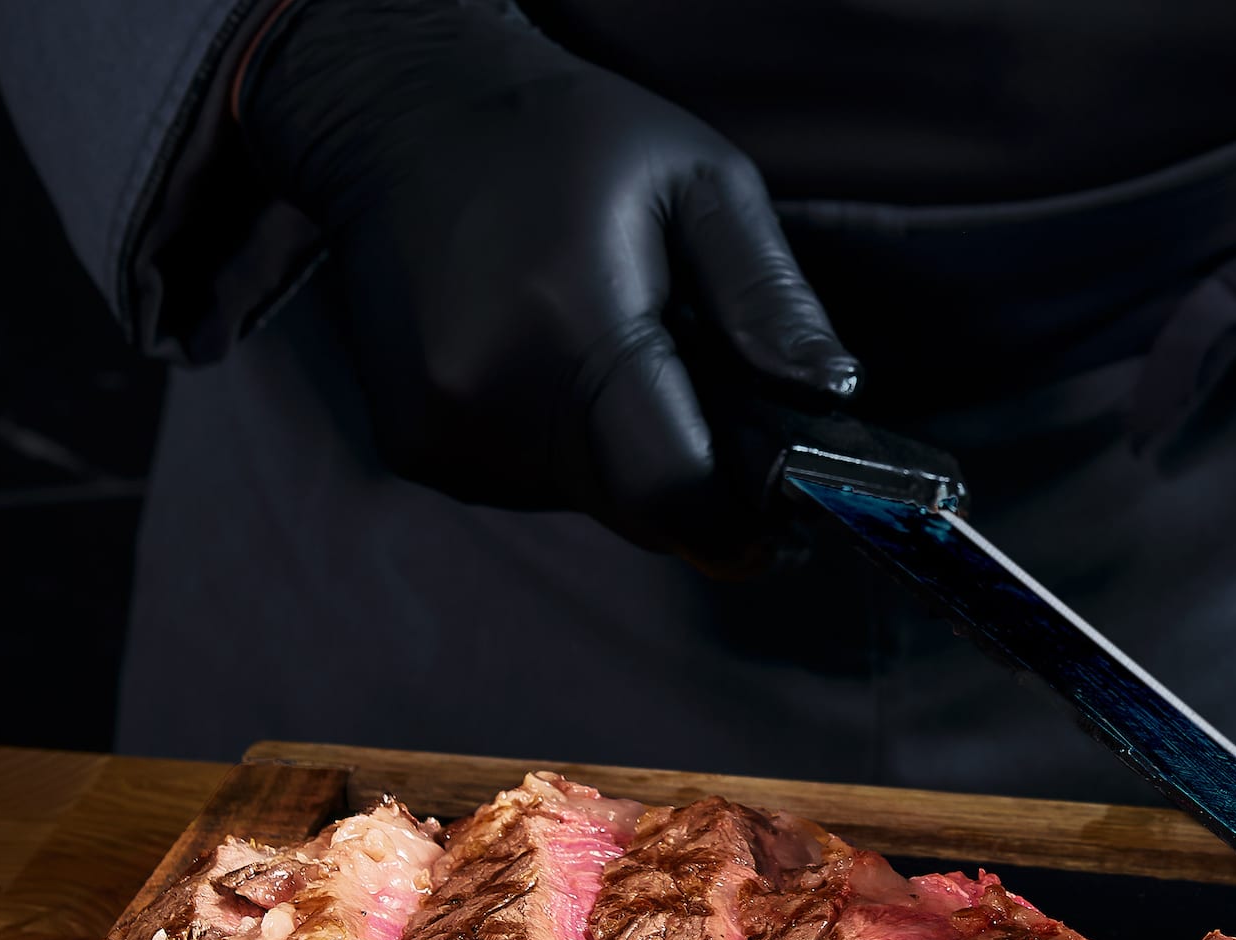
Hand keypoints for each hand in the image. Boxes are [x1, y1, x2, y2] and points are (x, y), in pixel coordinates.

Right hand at [237, 0, 858, 571]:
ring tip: (617, 356)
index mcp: (570, 324)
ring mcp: (443, 430)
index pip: (671, 491)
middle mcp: (492, 395)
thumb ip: (767, 296)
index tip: (783, 518)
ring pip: (589, 501)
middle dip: (693, 480)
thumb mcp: (700, 181)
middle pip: (637, 510)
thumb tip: (831, 395)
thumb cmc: (569, 139)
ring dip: (629, 459)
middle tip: (712, 401)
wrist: (403, 118)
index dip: (739, 526)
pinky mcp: (417, 448)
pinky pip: (533, 484)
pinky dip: (571, 451)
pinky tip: (557, 367)